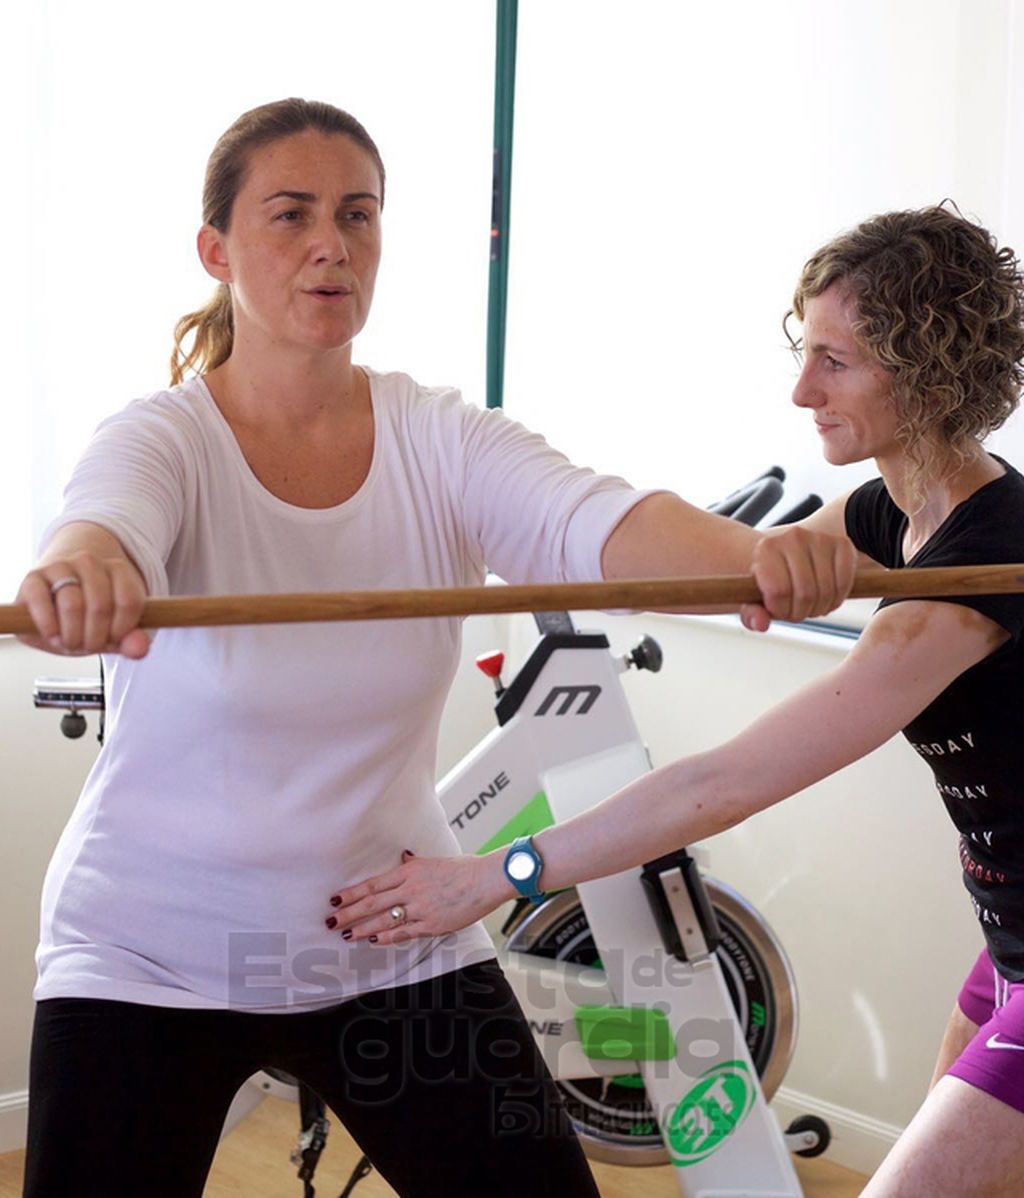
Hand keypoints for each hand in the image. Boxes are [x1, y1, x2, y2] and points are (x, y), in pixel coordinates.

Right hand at [16, 551, 149, 657]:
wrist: (57, 592)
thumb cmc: (90, 614)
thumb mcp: (115, 628)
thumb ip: (131, 641)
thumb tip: (140, 649)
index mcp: (118, 569)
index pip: (129, 602)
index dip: (121, 630)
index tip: (113, 638)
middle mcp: (89, 562)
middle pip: (100, 606)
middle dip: (94, 638)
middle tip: (88, 645)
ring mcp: (60, 567)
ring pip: (71, 604)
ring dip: (71, 635)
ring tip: (70, 641)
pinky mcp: (32, 578)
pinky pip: (39, 600)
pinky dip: (47, 624)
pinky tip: (53, 634)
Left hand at [326, 850, 512, 945]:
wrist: (486, 880)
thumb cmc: (464, 868)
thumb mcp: (434, 860)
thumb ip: (415, 863)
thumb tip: (403, 858)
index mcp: (410, 871)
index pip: (373, 885)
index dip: (351, 894)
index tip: (335, 900)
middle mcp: (411, 889)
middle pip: (372, 903)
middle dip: (349, 913)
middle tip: (331, 921)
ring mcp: (420, 908)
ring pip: (384, 920)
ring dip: (363, 928)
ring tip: (346, 935)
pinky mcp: (432, 924)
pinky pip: (404, 932)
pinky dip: (387, 937)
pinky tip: (374, 940)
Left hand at [741, 525, 857, 631]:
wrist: (788, 558)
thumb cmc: (769, 582)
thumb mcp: (752, 600)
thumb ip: (752, 614)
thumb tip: (761, 624)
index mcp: (766, 548)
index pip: (779, 591)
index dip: (781, 610)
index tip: (779, 610)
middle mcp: (793, 537)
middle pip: (805, 593)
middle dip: (801, 613)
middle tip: (796, 612)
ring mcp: (820, 539)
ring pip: (826, 590)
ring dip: (819, 609)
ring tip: (809, 606)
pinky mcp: (843, 544)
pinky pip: (845, 582)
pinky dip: (837, 599)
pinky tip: (826, 599)